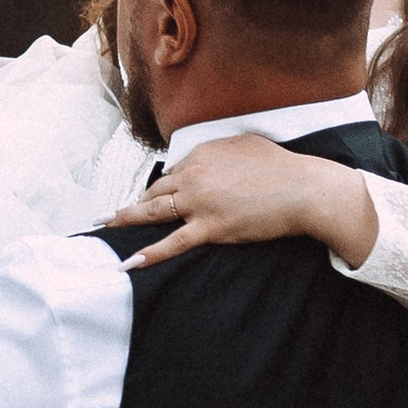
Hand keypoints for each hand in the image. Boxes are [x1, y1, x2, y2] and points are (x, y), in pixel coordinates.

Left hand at [102, 133, 380, 270]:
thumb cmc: (280, 166)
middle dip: (134, 203)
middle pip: (155, 191)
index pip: (172, 172)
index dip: (164, 187)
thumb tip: (206, 159)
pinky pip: (172, 243)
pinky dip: (149, 253)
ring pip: (153, 212)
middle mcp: (193, 175)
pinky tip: (128, 262)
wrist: (302, 188)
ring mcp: (199, 203)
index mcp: (201, 154)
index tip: (155, 197)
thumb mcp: (244, 145)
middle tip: (113, 213)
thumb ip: (219, 152)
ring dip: (125, 219)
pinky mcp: (210, 227)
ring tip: (105, 226)